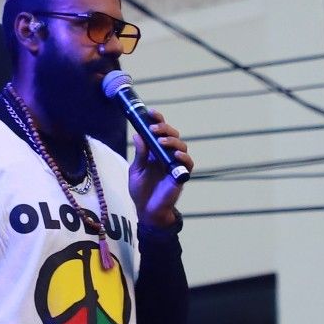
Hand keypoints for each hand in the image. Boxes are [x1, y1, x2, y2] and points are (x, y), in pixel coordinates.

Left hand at [126, 107, 192, 230]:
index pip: (159, 131)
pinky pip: (188, 163)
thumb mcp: (136, 170)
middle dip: (165, 129)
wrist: (146, 210)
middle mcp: (166, 155)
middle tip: (154, 129)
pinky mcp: (181, 175)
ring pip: (181, 146)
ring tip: (162, 141)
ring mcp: (175, 164)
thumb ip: (140, 154)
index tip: (151, 113)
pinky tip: (175, 154)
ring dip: (172, 141)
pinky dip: (183, 157)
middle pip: (173, 135)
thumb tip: (138, 135)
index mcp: (155, 151)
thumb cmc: (141, 191)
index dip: (158, 120)